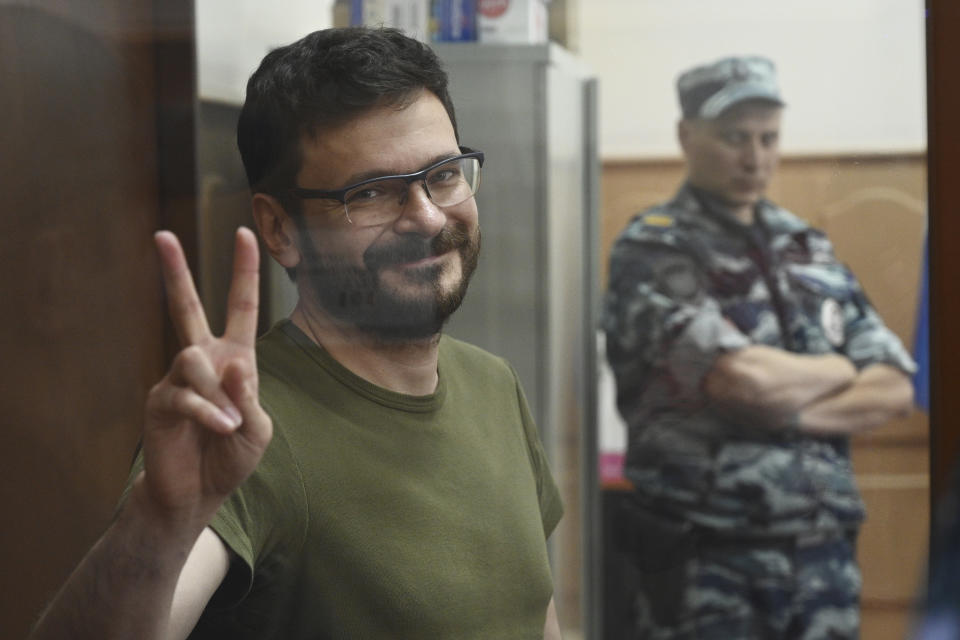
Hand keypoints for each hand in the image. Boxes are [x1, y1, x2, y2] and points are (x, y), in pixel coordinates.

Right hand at [140, 228, 272, 523]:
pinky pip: (184, 395)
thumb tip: (233, 362)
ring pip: (194, 359)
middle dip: (176, 271)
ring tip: (228, 425)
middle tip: (162, 235)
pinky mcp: (160, 401)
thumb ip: (249, 396)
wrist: (198, 494)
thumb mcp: (257, 428)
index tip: (245, 233)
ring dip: (217, 393)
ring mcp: (177, 378)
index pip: (241, 306)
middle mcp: (202, 360)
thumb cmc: (230, 457)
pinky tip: (220, 428)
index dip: (245, 271)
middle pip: (186, 306)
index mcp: (234, 358)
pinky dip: (208, 412)